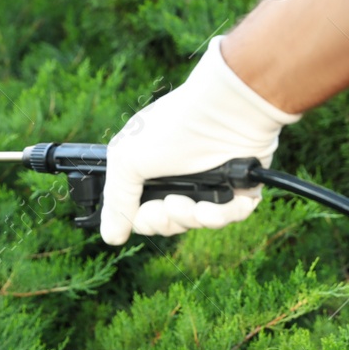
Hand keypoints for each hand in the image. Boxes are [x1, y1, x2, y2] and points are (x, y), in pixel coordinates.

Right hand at [100, 36, 300, 245]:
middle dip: (165, 221)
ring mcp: (209, 182)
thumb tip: (110, 237)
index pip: (141, 212)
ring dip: (190, 218)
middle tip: (169, 205)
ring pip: (197, 223)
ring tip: (191, 203)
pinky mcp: (238, 188)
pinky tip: (214, 207)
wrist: (224, 112)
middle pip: (167, 223)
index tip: (145, 211)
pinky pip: (228, 217)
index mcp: (150, 169)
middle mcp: (178, 176)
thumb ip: (116, 201)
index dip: (142, 220)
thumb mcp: (127, 160)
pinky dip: (220, 215)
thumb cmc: (172, 127)